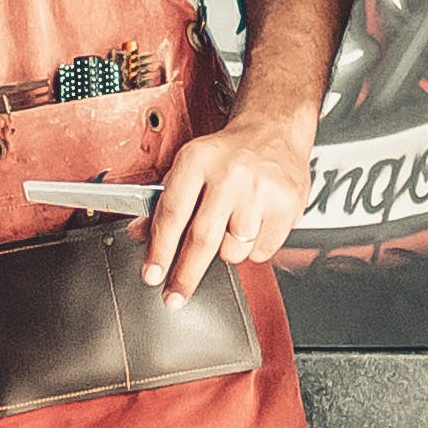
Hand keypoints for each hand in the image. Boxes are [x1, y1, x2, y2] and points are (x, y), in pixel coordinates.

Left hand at [143, 112, 312, 293]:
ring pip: (233, 251)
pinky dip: (252, 250)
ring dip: (226, 253)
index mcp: (198, 160)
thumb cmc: (228, 153)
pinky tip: (253, 225)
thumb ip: (165, 202)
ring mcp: (261, 190)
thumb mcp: (189, 166)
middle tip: (174, 297)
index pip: (173, 213)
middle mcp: (230, 174)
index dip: (160, 250)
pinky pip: (261, 252)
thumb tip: (141, 234)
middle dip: (185, 275)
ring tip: (230, 228)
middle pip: (202, 238)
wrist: (274, 130)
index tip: (152, 275)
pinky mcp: (286, 205)